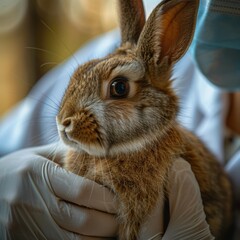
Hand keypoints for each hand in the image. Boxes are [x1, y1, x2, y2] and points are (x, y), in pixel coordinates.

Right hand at [0, 144, 117, 239]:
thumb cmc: (22, 167)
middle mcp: (29, 201)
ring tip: (111, 228)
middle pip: (82, 221)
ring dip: (99, 238)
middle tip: (121, 216)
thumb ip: (70, 156)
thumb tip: (103, 160)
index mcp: (37, 173)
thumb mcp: (43, 154)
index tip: (119, 199)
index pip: (82, 191)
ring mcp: (23, 227)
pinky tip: (92, 237)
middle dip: (109, 222)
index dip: (106, 198)